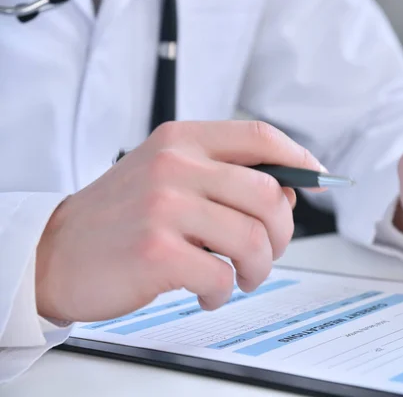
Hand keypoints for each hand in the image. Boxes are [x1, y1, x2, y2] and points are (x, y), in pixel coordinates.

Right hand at [35, 121, 321, 321]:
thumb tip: (287, 193)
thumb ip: (221, 174)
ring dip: (258, 267)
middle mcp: (174, 166)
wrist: (56, 252)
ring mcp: (164, 208)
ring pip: (253, 238)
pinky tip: (208, 292)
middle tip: (269, 251)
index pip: (260, 137)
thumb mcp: (165, 174)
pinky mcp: (157, 252)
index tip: (319, 181)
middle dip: (282, 232)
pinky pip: (222, 275)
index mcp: (182, 141)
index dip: (299, 160)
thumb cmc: (120, 217)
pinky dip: (224, 291)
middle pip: (268, 194)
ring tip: (241, 276)